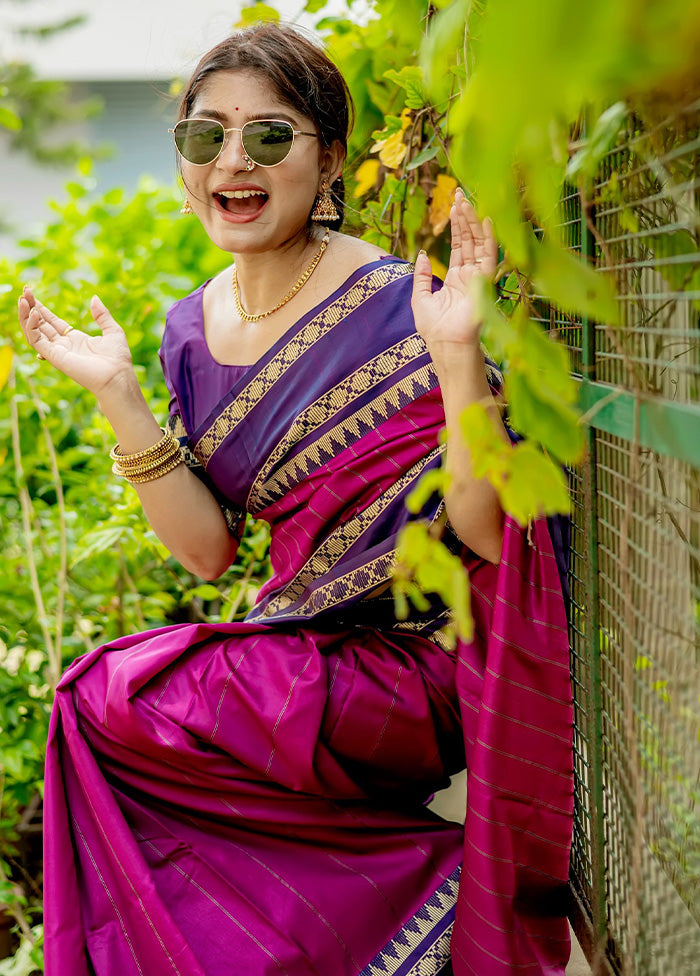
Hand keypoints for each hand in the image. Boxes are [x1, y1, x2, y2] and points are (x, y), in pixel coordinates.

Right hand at [18, 287, 134, 398]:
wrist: (117, 376)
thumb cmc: (118, 359)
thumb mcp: (112, 330)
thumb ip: (102, 315)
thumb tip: (94, 297)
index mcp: (76, 340)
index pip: (53, 322)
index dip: (43, 309)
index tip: (33, 295)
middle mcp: (64, 346)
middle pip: (41, 325)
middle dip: (32, 308)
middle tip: (25, 291)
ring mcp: (58, 351)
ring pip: (34, 332)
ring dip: (26, 315)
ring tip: (23, 299)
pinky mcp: (54, 357)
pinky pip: (36, 341)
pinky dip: (31, 327)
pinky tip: (34, 314)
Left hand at [411, 187, 497, 348]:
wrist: (446, 345)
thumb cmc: (434, 328)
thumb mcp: (420, 297)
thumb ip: (421, 276)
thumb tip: (422, 255)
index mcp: (456, 278)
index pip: (458, 245)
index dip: (456, 225)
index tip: (453, 204)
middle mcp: (470, 275)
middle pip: (469, 239)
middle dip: (464, 216)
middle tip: (459, 193)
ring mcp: (479, 278)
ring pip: (478, 243)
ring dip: (472, 221)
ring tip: (465, 200)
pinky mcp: (485, 282)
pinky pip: (489, 255)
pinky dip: (488, 237)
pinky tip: (485, 219)